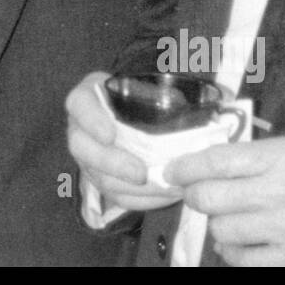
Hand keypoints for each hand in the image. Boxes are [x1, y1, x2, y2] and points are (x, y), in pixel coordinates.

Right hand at [65, 71, 182, 212]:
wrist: (133, 117)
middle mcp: (80, 128)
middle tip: (139, 173)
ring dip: (128, 187)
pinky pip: (114, 195)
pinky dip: (140, 199)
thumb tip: (204, 98)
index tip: (110, 134)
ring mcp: (87, 157)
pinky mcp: (101, 179)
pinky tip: (164, 196)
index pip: (79, 104)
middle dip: (112, 163)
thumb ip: (163, 91)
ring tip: (160, 188)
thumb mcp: (147, 85)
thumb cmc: (141, 96)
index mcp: (88, 97)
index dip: (91, 120)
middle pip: (82, 148)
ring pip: (98, 177)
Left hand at [165, 137, 284, 265]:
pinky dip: (235, 251)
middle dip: (195, 195)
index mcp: (282, 158)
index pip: (215, 162)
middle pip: (209, 199)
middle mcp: (282, 194)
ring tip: (232, 216)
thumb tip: (202, 166)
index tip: (173, 172)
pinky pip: (242, 260)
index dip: (185, 168)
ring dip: (218, 224)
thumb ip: (251, 156)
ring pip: (221, 231)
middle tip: (198, 194)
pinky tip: (244, 241)